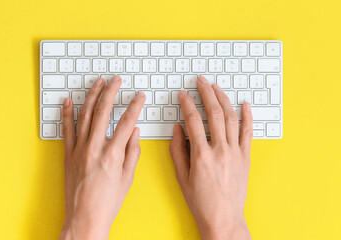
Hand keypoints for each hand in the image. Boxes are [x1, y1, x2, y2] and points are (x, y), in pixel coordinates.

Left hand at [60, 76, 144, 239]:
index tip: (139, 96)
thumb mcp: (128, 178)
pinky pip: (66, 130)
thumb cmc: (108, 201)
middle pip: (103, 112)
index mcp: (112, 154)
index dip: (135, 106)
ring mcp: (79, 150)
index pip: (126, 122)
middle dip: (111, 92)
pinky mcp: (68, 154)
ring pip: (84, 116)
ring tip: (97, 83)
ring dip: (91, 96)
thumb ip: (132, 152)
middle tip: (116, 80)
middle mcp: (94, 148)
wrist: (84, 218)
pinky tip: (69, 101)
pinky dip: (67, 114)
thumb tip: (135, 132)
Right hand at [170, 76, 252, 239]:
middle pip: (214, 113)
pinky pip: (248, 132)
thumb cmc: (201, 201)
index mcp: (201, 155)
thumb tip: (177, 129)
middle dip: (206, 93)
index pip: (193, 120)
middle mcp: (220, 150)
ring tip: (217, 88)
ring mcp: (235, 152)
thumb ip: (177, 150)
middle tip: (201, 82)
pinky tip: (245, 104)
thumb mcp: (182, 177)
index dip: (187, 104)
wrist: (223, 218)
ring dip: (223, 99)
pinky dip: (248, 116)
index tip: (183, 95)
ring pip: (231, 118)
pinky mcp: (245, 157)